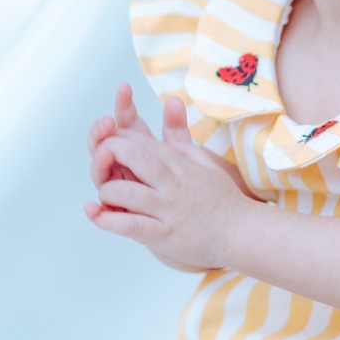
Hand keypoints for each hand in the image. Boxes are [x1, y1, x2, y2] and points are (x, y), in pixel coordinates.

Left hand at [84, 96, 250, 270]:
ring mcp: (169, 210)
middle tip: (100, 154)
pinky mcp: (165, 235)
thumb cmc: (223, 200)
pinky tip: (95, 214)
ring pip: (127, 193)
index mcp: (182, 166)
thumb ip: (182, 141)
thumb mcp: (204, 164)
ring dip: (107, 191)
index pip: (147, 144)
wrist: (244, 234)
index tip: (108, 137)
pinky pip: (131, 226)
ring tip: (103, 194)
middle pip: (136, 159)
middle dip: (112, 152)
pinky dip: (109, 220)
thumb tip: (171, 104)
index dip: (123, 138)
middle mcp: (174, 185)